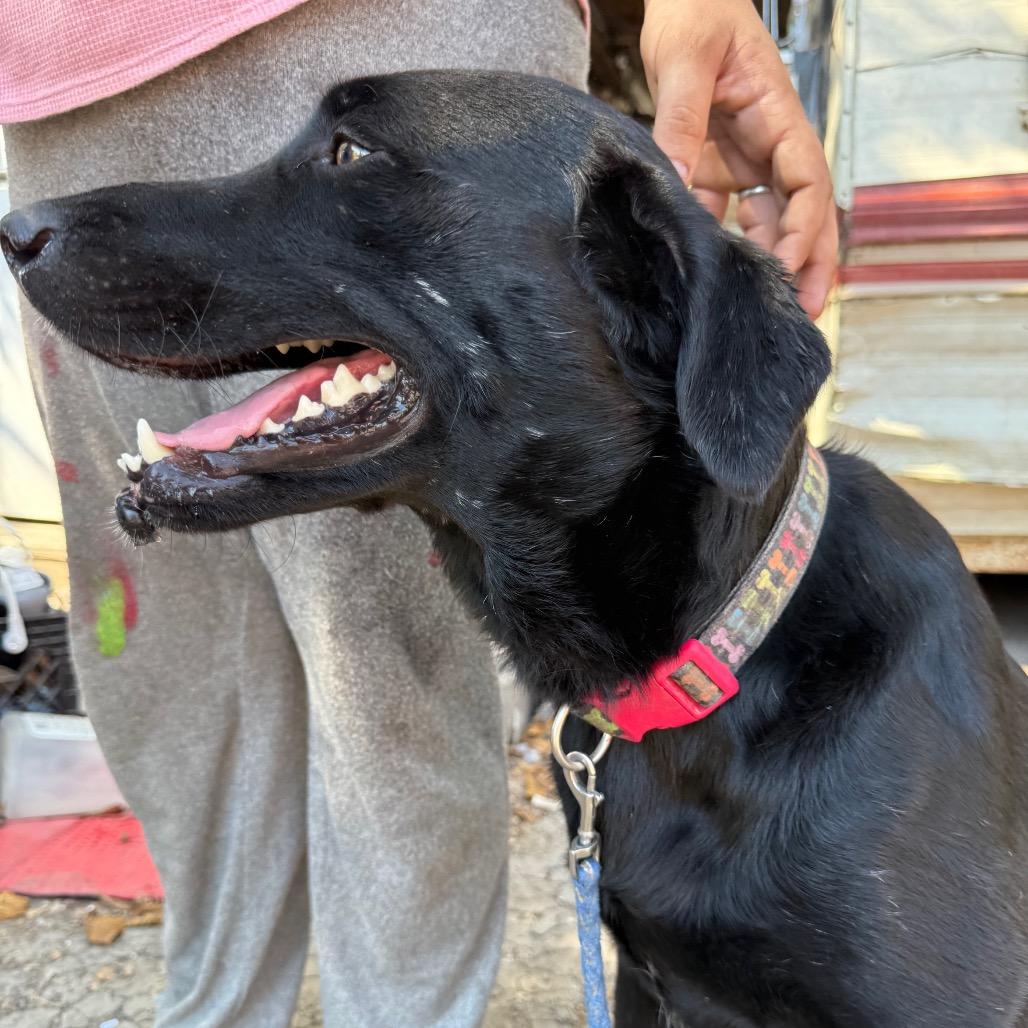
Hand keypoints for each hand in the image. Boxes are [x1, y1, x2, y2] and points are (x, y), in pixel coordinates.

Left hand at [641, 0, 837, 316]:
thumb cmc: (696, 12)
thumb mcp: (686, 61)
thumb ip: (681, 119)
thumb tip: (675, 177)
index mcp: (779, 120)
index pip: (808, 185)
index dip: (804, 233)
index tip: (786, 272)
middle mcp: (771, 147)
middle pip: (802, 216)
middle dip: (807, 266)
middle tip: (798, 317)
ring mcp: (746, 162)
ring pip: (769, 223)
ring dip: (767, 265)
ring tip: (754, 311)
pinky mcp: (718, 169)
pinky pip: (726, 215)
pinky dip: (723, 246)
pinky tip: (707, 279)